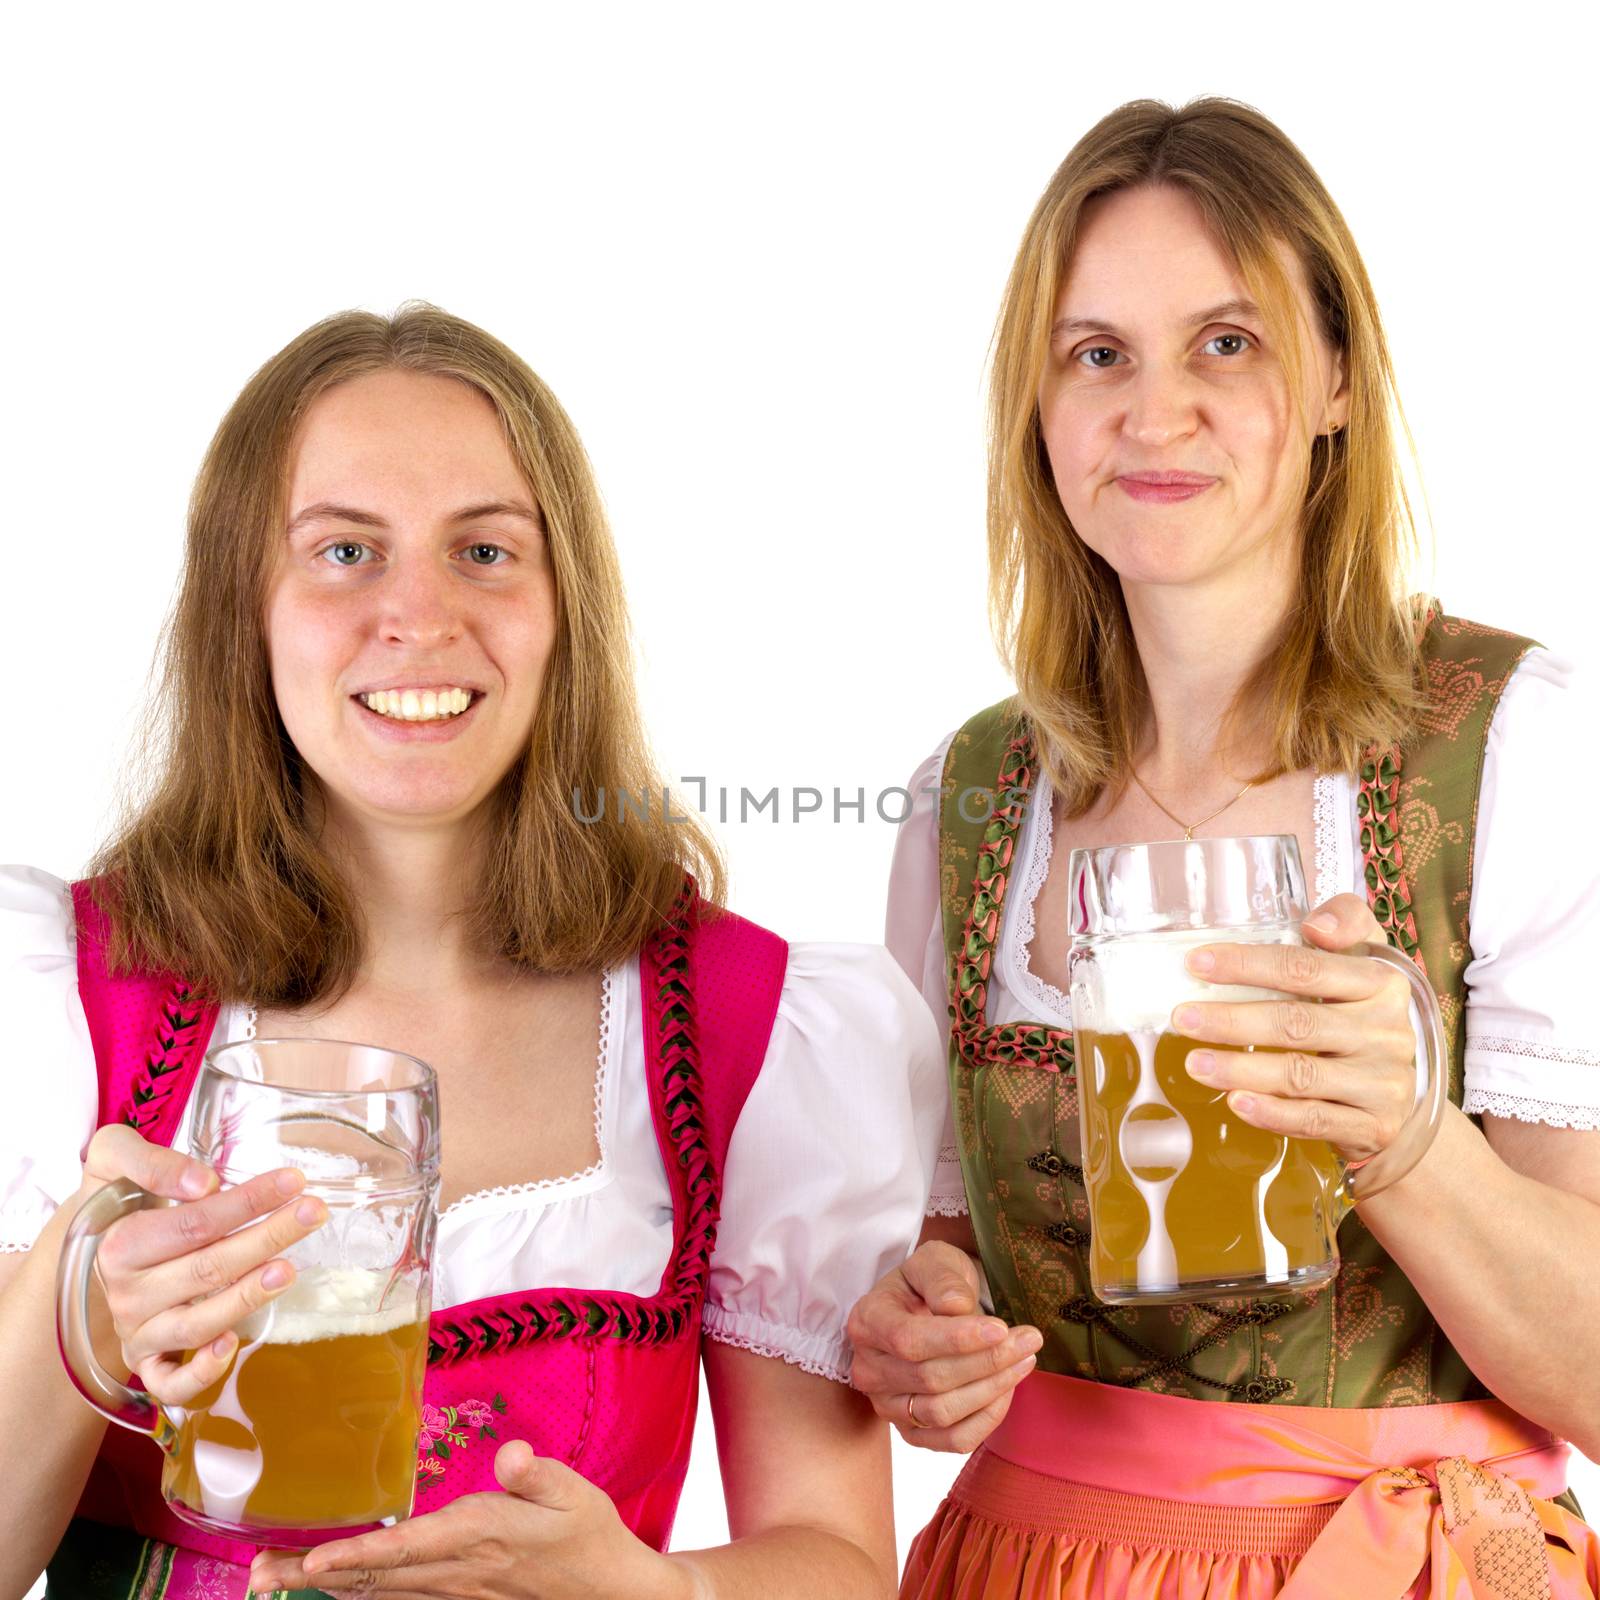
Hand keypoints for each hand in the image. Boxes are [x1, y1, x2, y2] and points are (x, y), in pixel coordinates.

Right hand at [82, 1123, 327, 1403]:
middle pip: (207, 1268)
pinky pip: (170, 1383)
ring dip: (246, 1297)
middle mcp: (128, 1294)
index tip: (294, 1181)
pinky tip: (233, 1345)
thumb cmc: (119, 1197)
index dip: (247, 1202)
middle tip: (313, 1212)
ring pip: (196, 1324)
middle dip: (266, 1238)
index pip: (194, 1224)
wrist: (89, 1244)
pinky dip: (200, 1372)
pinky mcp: (148, 1362)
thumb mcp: (115, 1158)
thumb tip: (202, 1184)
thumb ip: (149, 1162)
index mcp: (121, 1244)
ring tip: (290, 1269)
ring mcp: (139, 1332)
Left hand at [248, 1441, 683, 1599]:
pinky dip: (359, 1595)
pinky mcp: (460, 1596)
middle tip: (257, 1573)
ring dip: (325, 1587)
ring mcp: (456, 1590)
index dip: (359, 1558)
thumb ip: (538, 1474)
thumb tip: (511, 1454)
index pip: (409, 1549)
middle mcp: (458, 1569)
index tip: (313, 1563)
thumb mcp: (575, 1494)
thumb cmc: (589, 1535)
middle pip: (375, 1577)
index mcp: (482, 1534)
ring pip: (378, 1593)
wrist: (609, 1592)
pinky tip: (332, 1589)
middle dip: (315, 1576)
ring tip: (271, 1579)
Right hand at [846, 1241, 1040, 1452]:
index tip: (1001, 1328)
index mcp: (868, 1321)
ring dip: (992, 1388)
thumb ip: (942, 1279)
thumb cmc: (932, 1282)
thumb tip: (956, 1307)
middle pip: (930, 1378)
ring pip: (942, 1412)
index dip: (956, 1339)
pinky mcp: (911, 1432)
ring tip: (1024, 1360)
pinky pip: (953, 1440)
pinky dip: (987, 1419)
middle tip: (1029, 1340)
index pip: (909, 1340)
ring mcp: (887, 1405)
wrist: (929, 1308)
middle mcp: (868, 1368)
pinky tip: (1007, 1389)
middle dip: (987, 1361)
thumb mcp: (935, 1261)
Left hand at [1178, 893, 1417, 1163]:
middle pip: (1298, 1022)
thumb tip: (1317, 926)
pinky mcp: (1374, 1124)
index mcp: (1379, 982)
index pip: (1306, 968)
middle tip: (1183, 1017)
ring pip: (1302, 1075)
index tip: (1197, 963)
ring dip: (1241, 1069)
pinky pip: (1315, 1119)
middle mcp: (1386, 1031)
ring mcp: (1382, 1081)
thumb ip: (1345, 922)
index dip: (1248, 964)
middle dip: (1233, 1020)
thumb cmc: (1363, 1012)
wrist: (1403, 1090)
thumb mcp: (1363, 959)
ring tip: (1195, 1063)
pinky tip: (1236, 1102)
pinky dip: (1272, 1113)